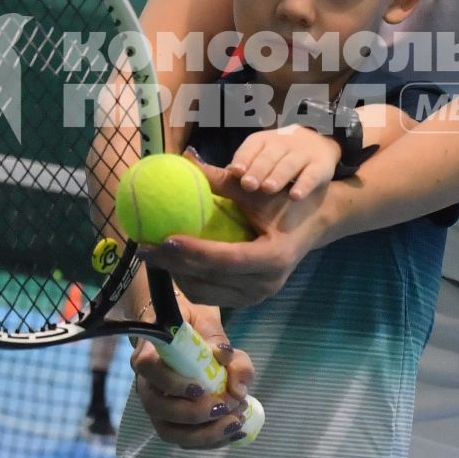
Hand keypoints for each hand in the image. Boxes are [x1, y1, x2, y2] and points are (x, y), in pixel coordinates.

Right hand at [130, 301, 256, 449]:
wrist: (183, 334)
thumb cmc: (190, 326)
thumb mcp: (208, 323)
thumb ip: (223, 347)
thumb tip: (236, 386)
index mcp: (150, 353)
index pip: (147, 368)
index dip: (171, 382)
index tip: (200, 387)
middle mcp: (147, 384)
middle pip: (157, 408)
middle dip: (193, 414)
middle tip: (226, 406)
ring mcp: (156, 406)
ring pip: (168, 432)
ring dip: (204, 434)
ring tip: (236, 422)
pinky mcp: (170, 421)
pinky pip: (184, 439)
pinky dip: (211, 440)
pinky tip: (235, 430)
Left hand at [138, 154, 332, 308]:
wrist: (313, 223)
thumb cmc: (286, 201)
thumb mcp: (257, 190)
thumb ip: (222, 179)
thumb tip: (184, 158)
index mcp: (272, 257)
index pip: (226, 259)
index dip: (193, 251)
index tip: (164, 238)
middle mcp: (265, 283)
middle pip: (210, 279)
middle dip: (173, 264)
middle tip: (145, 247)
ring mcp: (256, 296)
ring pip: (205, 292)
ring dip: (176, 275)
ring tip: (154, 255)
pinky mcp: (247, 299)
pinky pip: (210, 295)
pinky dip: (188, 280)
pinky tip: (173, 263)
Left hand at [226, 125, 338, 200]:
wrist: (320, 143)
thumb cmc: (279, 157)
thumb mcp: (258, 157)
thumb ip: (239, 168)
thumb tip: (211, 177)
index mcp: (263, 141)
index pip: (252, 146)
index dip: (243, 158)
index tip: (234, 171)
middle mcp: (282, 144)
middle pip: (269, 156)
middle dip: (258, 169)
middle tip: (248, 184)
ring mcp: (303, 153)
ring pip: (289, 164)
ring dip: (278, 176)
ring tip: (267, 189)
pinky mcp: (321, 165)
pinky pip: (312, 175)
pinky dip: (304, 185)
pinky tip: (295, 197)